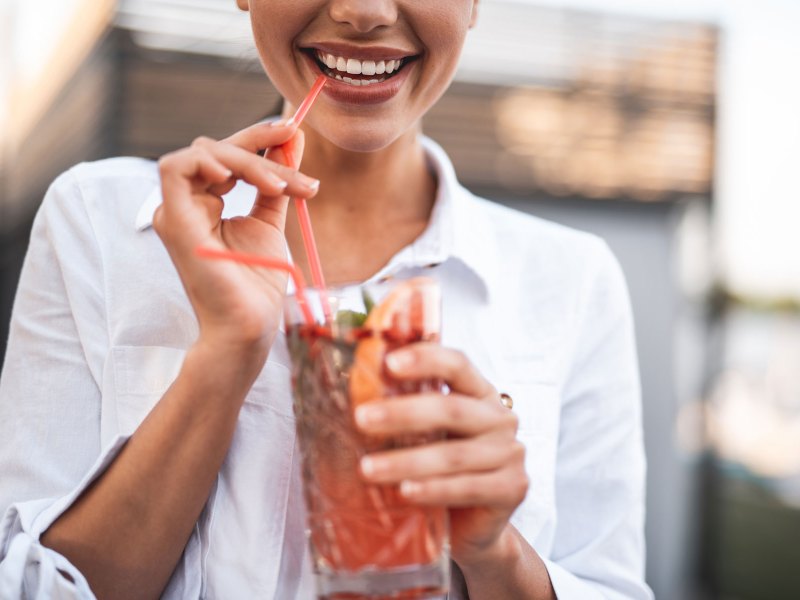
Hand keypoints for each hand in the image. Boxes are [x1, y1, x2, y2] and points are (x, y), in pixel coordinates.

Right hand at [154, 122, 319, 352]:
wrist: (249, 325)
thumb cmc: (257, 283)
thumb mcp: (270, 221)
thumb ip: (276, 182)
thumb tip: (293, 139)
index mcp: (204, 203)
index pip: (225, 155)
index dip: (258, 138)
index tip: (294, 132)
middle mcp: (185, 203)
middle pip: (216, 148)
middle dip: (261, 146)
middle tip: (297, 155)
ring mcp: (176, 211)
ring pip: (205, 153)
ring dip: (250, 160)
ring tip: (282, 187)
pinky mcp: (174, 221)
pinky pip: (175, 168)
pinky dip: (210, 161)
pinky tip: (246, 177)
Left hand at [354, 344, 528, 566]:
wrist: (473, 522)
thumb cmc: (442, 469)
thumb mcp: (427, 433)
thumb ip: (405, 408)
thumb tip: (353, 387)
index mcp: (480, 393)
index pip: (457, 365)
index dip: (425, 359)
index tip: (389, 363)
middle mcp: (500, 418)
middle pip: (451, 409)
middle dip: (403, 413)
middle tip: (361, 418)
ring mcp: (510, 454)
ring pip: (453, 454)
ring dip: (406, 461)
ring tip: (368, 468)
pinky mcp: (513, 488)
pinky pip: (467, 487)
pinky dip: (433, 489)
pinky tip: (406, 491)